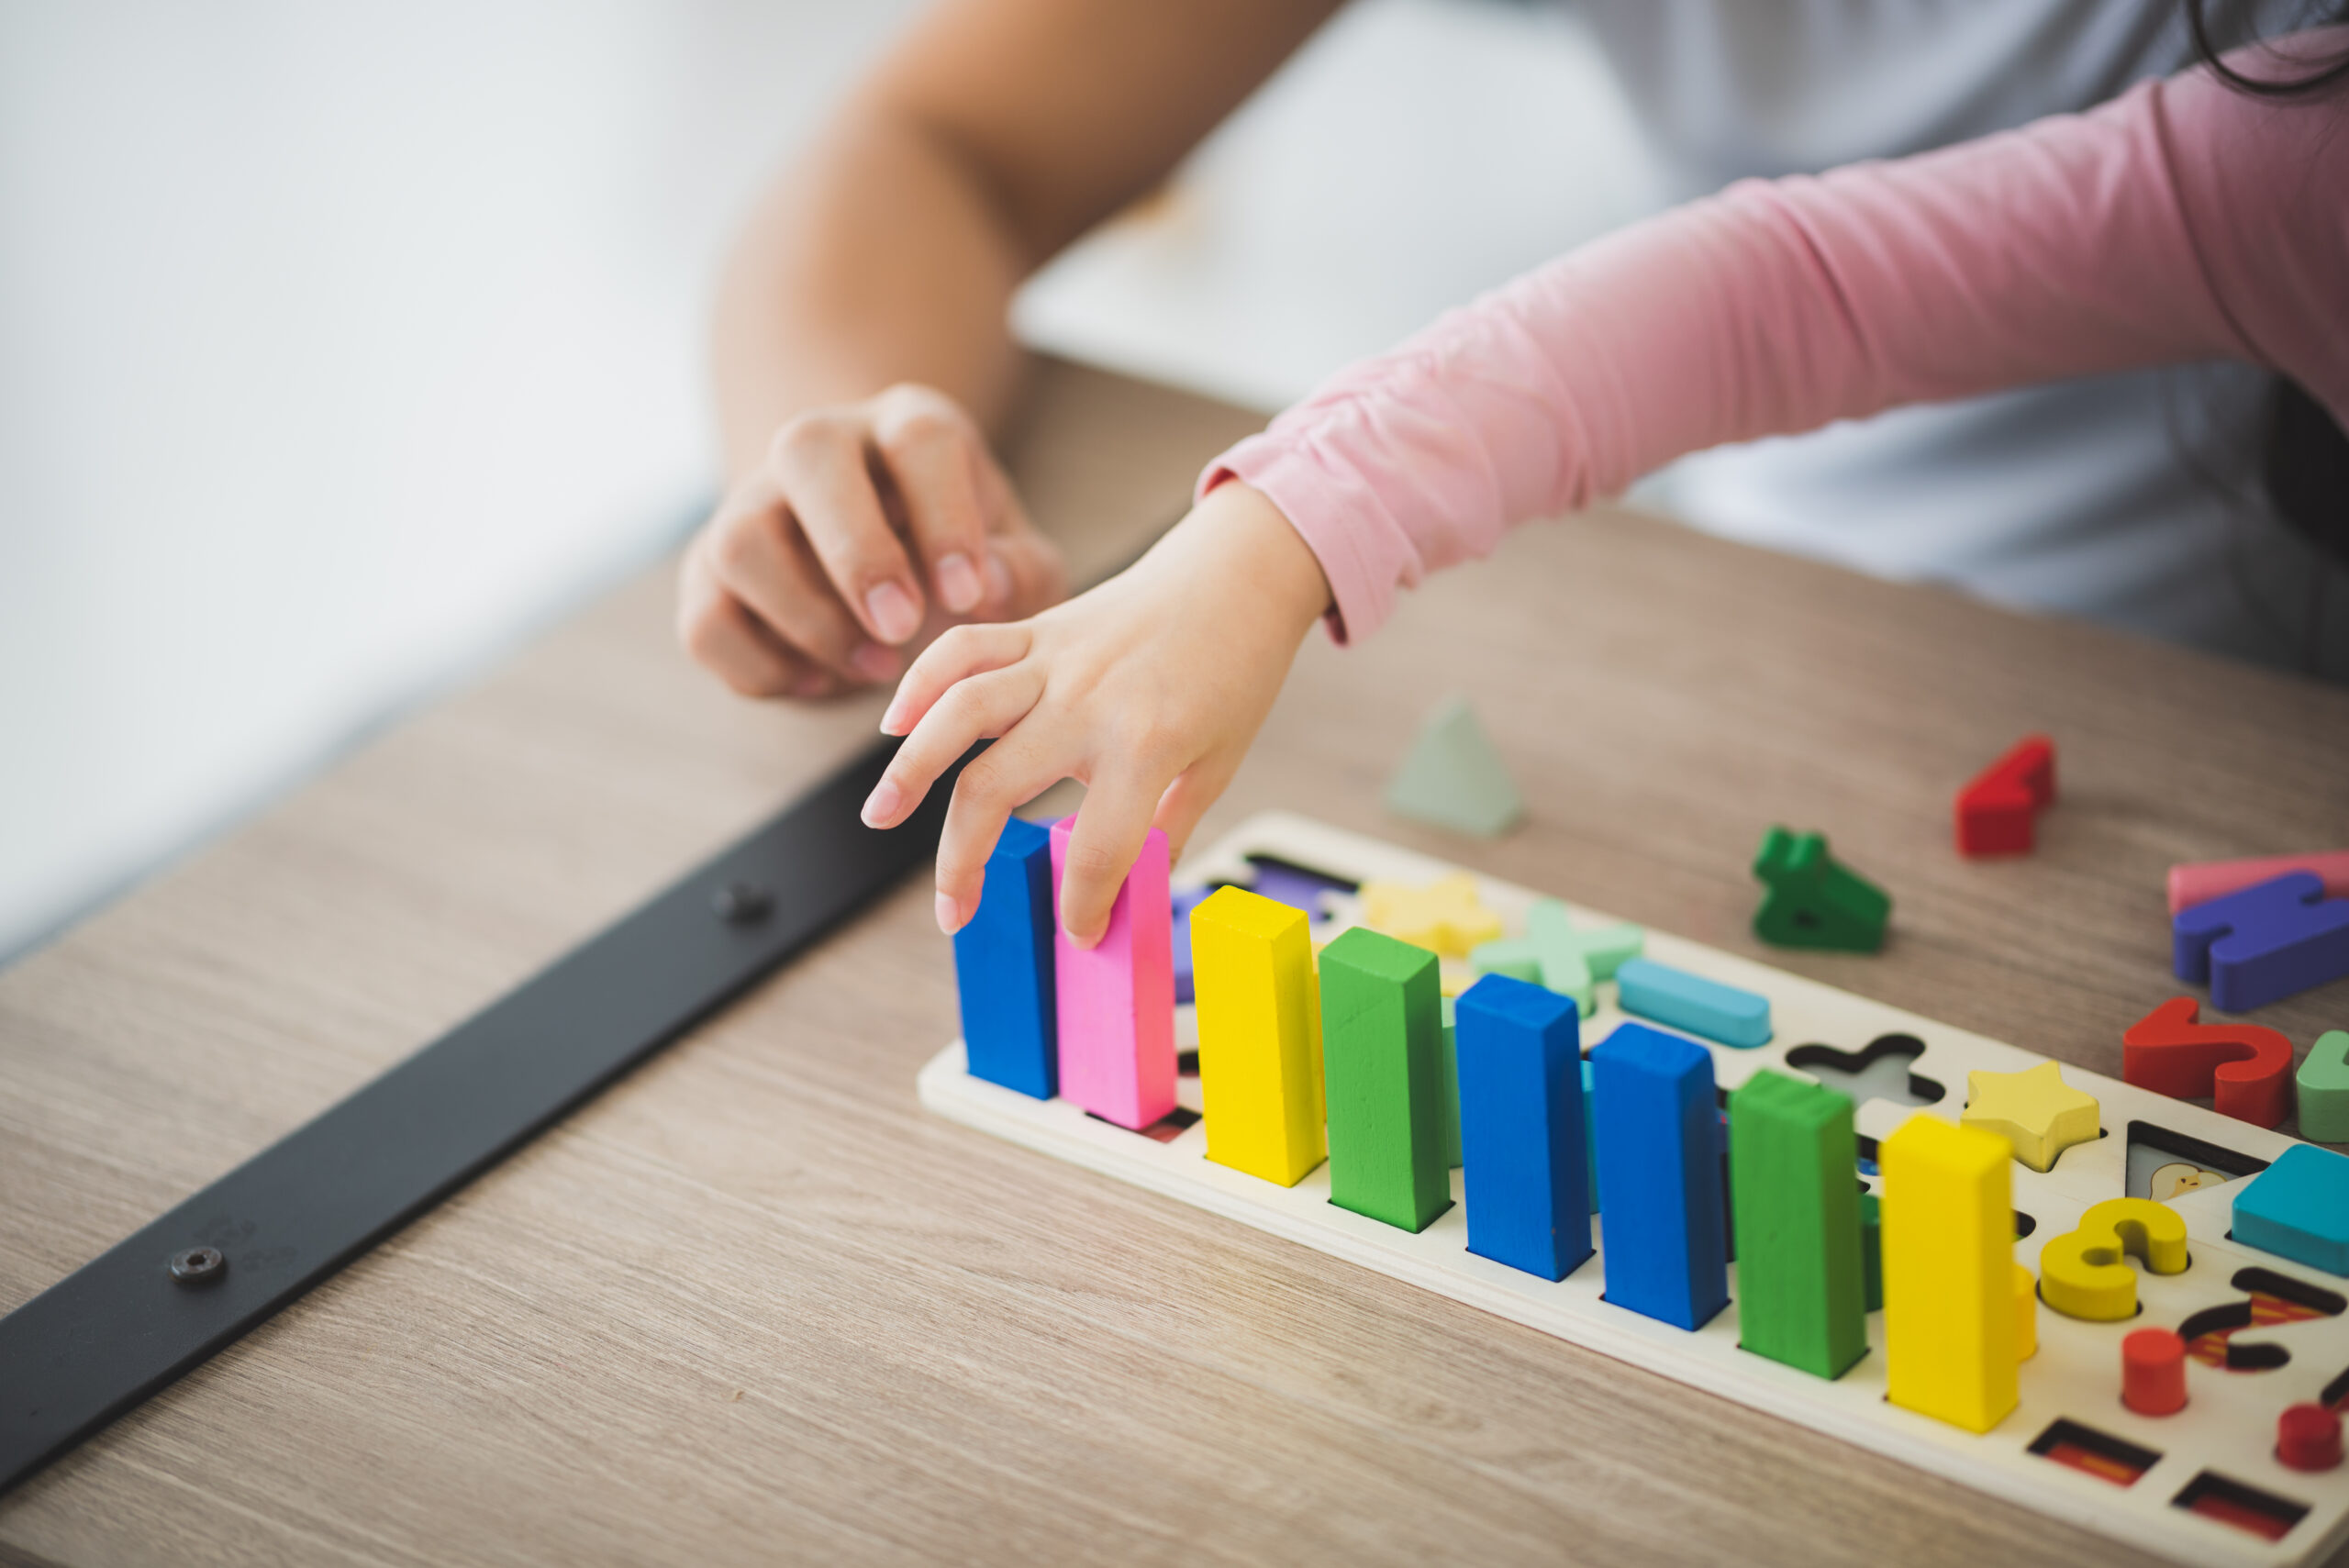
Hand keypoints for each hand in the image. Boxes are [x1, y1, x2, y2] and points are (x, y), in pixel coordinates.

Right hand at [678, 384, 1067, 697]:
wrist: (883, 568)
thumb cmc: (962, 562)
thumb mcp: (1014, 563)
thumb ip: (1018, 571)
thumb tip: (985, 586)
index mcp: (905, 426)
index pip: (917, 439)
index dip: (943, 516)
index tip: (967, 596)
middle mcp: (819, 445)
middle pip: (805, 452)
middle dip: (854, 550)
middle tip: (902, 628)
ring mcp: (750, 503)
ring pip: (741, 541)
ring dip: (808, 621)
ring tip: (876, 667)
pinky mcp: (708, 572)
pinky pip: (705, 621)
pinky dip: (761, 668)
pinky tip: (819, 680)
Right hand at [859, 482, 1331, 945]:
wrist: (1239, 575)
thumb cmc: (1236, 670)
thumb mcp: (1217, 765)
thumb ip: (1167, 829)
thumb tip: (1127, 893)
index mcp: (1144, 745)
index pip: (1096, 850)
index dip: (1083, 906)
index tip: (1077, 931)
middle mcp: (1087, 701)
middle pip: (994, 789)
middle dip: (962, 862)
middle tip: (953, 913)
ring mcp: (1055, 660)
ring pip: (959, 712)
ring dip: (910, 767)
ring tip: (878, 816)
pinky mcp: (1038, 628)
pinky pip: (964, 648)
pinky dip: (921, 681)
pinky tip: (895, 726)